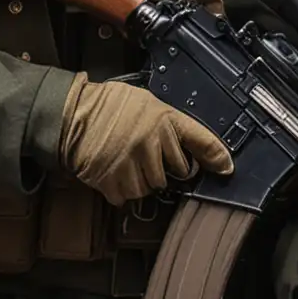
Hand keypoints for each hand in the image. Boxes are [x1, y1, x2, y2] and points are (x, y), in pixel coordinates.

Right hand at [59, 73, 233, 206]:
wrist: (71, 115)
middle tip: (148, 154)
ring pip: (153, 187)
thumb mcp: (145, 102)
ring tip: (126, 160)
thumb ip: (167, 121)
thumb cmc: (108, 105)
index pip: (200, 140)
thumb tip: (189, 145)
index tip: (226, 168)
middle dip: (166, 167)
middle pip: (178, 172)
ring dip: (142, 179)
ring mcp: (134, 164)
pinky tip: (114, 170)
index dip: (216, 156)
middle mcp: (153, 142)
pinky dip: (122, 188)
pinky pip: (129, 196)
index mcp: (163, 119)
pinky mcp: (115, 182)